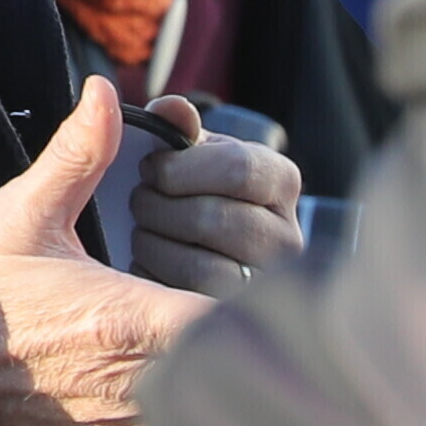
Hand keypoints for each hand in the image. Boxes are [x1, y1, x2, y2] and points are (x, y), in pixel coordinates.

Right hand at [0, 79, 217, 425]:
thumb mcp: (24, 215)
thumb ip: (78, 154)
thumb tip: (104, 96)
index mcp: (128, 319)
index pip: (232, 324)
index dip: (255, 305)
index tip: (250, 281)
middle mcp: (136, 384)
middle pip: (233, 372)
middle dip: (242, 341)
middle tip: (232, 308)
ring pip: (210, 411)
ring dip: (215, 380)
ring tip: (198, 343)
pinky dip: (186, 413)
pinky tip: (165, 378)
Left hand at [119, 95, 305, 299]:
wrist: (164, 252)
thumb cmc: (175, 191)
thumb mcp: (173, 152)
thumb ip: (166, 124)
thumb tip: (161, 107)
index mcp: (277, 179)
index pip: (239, 170)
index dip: (181, 168)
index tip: (151, 168)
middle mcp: (285, 235)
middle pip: (214, 219)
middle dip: (158, 207)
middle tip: (140, 202)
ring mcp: (265, 283)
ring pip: (199, 267)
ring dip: (152, 244)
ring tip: (144, 232)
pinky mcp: (234, 319)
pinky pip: (186, 306)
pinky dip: (156, 281)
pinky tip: (148, 266)